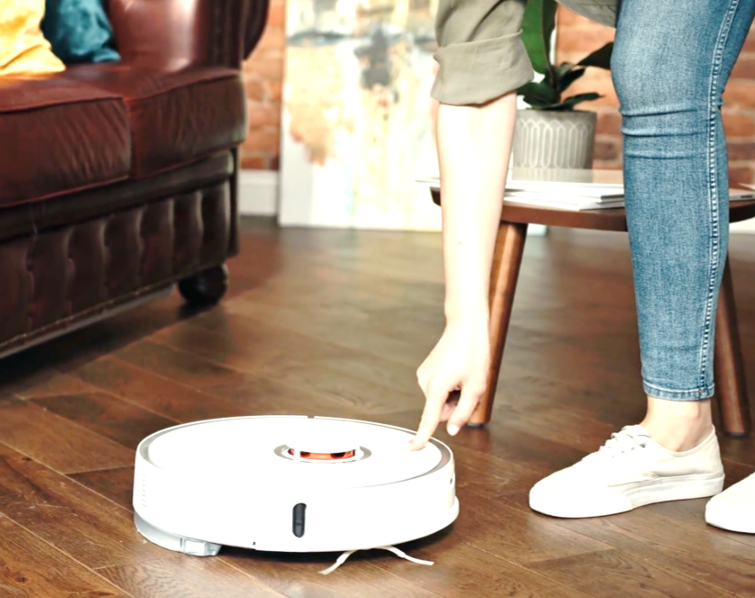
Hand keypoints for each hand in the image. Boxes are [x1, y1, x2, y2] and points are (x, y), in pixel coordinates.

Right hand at [407, 321, 489, 450]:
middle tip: (469, 386)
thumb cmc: (473, 352)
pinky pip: (438, 390)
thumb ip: (464, 412)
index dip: (421, 438)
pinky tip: (457, 370)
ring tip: (464, 374)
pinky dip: (449, 386)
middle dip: (455, 406)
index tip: (410, 450)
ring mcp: (423, 376)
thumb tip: (452, 429)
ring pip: (440, 400)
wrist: (465, 326)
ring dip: (454, 394)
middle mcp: (425, 382)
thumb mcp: (476, 387)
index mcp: (436, 387)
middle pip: (440, 411)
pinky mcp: (425, 371)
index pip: (428, 420)